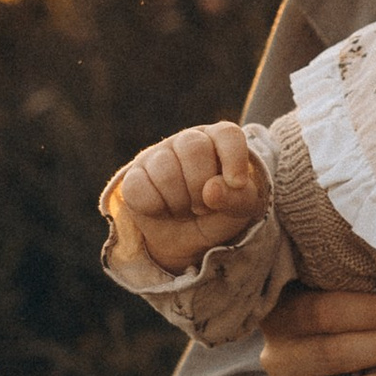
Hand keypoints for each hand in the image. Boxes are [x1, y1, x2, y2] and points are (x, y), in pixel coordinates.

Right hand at [107, 123, 266, 273]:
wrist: (189, 242)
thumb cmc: (220, 215)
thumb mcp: (241, 211)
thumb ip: (238, 198)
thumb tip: (212, 190)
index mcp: (220, 141)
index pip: (227, 134)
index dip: (233, 156)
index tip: (237, 183)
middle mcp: (189, 141)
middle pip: (194, 148)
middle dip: (201, 187)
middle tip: (204, 205)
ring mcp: (159, 155)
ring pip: (165, 171)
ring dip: (180, 202)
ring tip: (186, 209)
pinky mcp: (134, 176)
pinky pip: (139, 188)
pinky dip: (155, 207)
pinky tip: (164, 209)